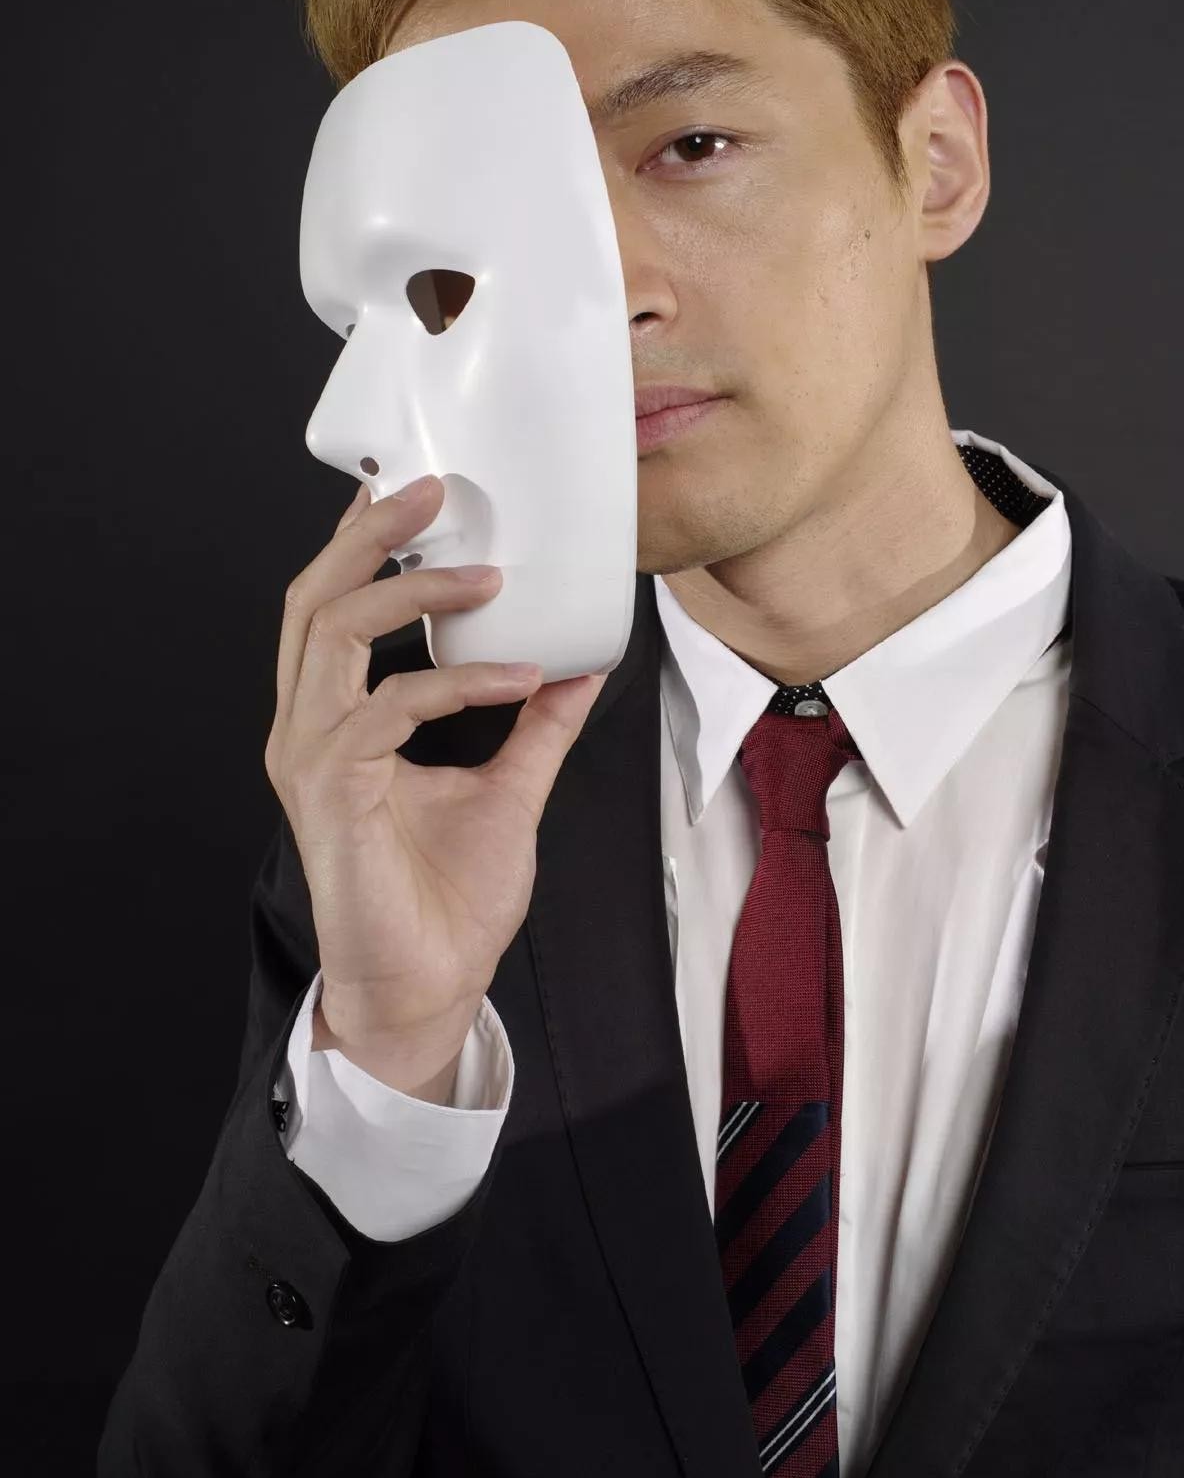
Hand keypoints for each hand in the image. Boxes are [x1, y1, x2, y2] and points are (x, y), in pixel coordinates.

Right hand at [263, 475, 606, 1071]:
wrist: (428, 989)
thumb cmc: (448, 902)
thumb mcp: (511, 790)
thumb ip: (537, 726)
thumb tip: (580, 667)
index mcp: (337, 720)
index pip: (330, 607)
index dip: (359, 542)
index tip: (407, 488)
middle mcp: (310, 728)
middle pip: (313, 598)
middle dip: (369, 534)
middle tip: (434, 488)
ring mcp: (312, 756)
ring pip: (334, 632)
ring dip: (413, 589)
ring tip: (488, 572)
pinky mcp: (332, 789)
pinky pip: (390, 705)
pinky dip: (459, 682)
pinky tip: (521, 679)